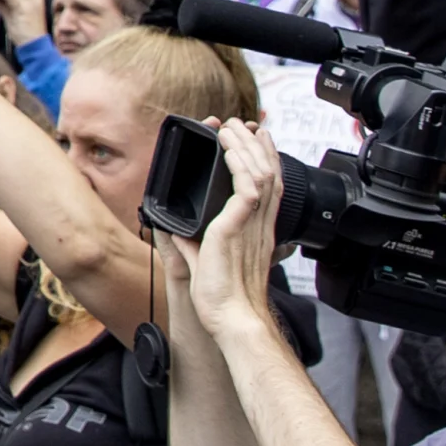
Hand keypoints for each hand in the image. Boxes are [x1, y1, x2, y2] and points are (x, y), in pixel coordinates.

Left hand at [177, 117, 286, 344]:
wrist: (232, 319)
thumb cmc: (224, 300)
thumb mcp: (205, 263)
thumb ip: (190, 245)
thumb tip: (175, 231)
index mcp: (256, 232)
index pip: (269, 188)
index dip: (266, 161)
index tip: (258, 141)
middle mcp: (259, 225)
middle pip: (270, 173)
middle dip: (258, 145)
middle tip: (245, 125)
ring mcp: (252, 225)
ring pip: (261, 172)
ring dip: (245, 146)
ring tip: (233, 128)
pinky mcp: (237, 227)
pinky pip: (247, 187)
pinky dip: (239, 164)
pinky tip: (229, 149)